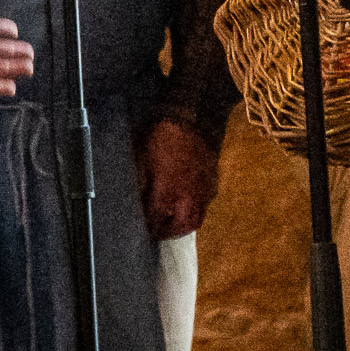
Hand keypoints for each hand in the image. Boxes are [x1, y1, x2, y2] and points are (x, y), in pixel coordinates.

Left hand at [138, 117, 219, 239]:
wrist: (194, 118)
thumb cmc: (162, 136)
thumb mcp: (141, 157)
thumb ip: (140, 183)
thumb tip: (136, 199)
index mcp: (167, 192)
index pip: (155, 220)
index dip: (147, 227)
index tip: (142, 230)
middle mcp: (187, 197)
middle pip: (178, 227)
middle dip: (166, 233)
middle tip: (156, 231)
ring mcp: (203, 192)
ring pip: (195, 220)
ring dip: (182, 226)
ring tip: (171, 224)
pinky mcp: (213, 184)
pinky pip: (205, 206)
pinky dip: (194, 211)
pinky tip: (185, 204)